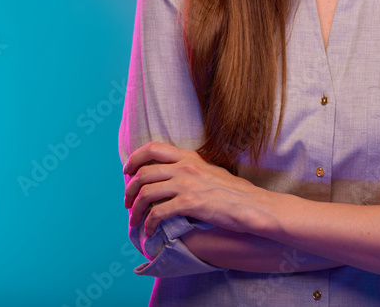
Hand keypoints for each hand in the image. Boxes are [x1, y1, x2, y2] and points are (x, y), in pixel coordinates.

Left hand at [123, 141, 267, 236]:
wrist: (252, 204)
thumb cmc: (234, 192)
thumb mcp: (210, 171)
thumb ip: (191, 170)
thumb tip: (173, 177)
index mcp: (189, 157)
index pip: (153, 148)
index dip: (134, 158)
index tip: (127, 171)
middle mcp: (185, 167)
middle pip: (143, 172)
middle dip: (130, 189)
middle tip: (127, 202)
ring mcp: (187, 184)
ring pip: (146, 192)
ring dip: (135, 209)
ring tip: (134, 220)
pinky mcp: (190, 203)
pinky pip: (158, 213)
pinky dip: (148, 223)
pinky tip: (149, 231)